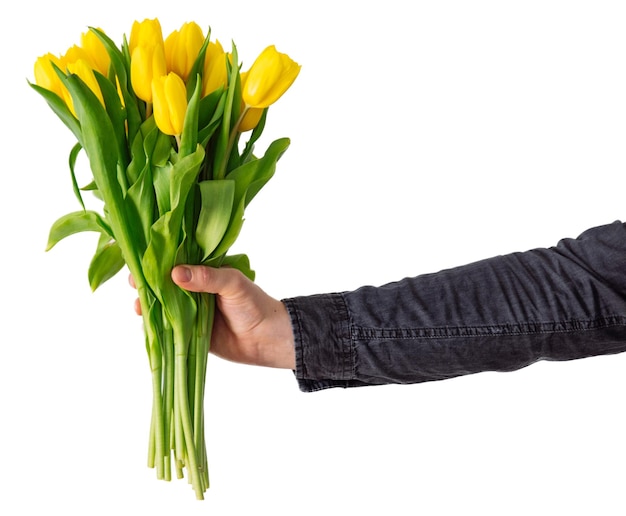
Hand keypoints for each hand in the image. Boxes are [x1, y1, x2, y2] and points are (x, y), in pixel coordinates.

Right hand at [131, 266, 294, 369]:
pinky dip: (154, 326)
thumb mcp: (233, 284)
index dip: (158, 259)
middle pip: (164, 283)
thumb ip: (207, 278)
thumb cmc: (254, 304)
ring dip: (148, 304)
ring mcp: (190, 311)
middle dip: (147, 282)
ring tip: (137, 305)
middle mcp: (194, 289)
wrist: (267, 339)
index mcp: (205, 271)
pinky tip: (144, 322)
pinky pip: (167, 328)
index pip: (177, 260)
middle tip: (134, 283)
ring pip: (162, 306)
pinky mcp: (189, 333)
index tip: (141, 260)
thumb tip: (175, 273)